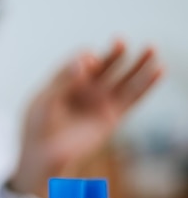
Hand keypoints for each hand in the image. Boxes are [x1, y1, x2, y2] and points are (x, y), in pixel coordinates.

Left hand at [9, 40, 162, 197]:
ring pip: (124, 78)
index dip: (85, 59)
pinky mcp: (113, 116)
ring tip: (151, 47)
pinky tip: (159, 70)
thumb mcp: (46, 101)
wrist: (45, 155)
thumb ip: (62, 80)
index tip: (90, 61)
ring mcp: (100, 101)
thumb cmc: (39, 127)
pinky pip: (133, 98)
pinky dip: (147, 84)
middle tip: (120, 41)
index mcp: (65, 78)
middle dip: (113, 52)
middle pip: (105, 64)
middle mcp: (85, 87)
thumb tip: (85, 61)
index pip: (80, 61)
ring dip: (138, 64)